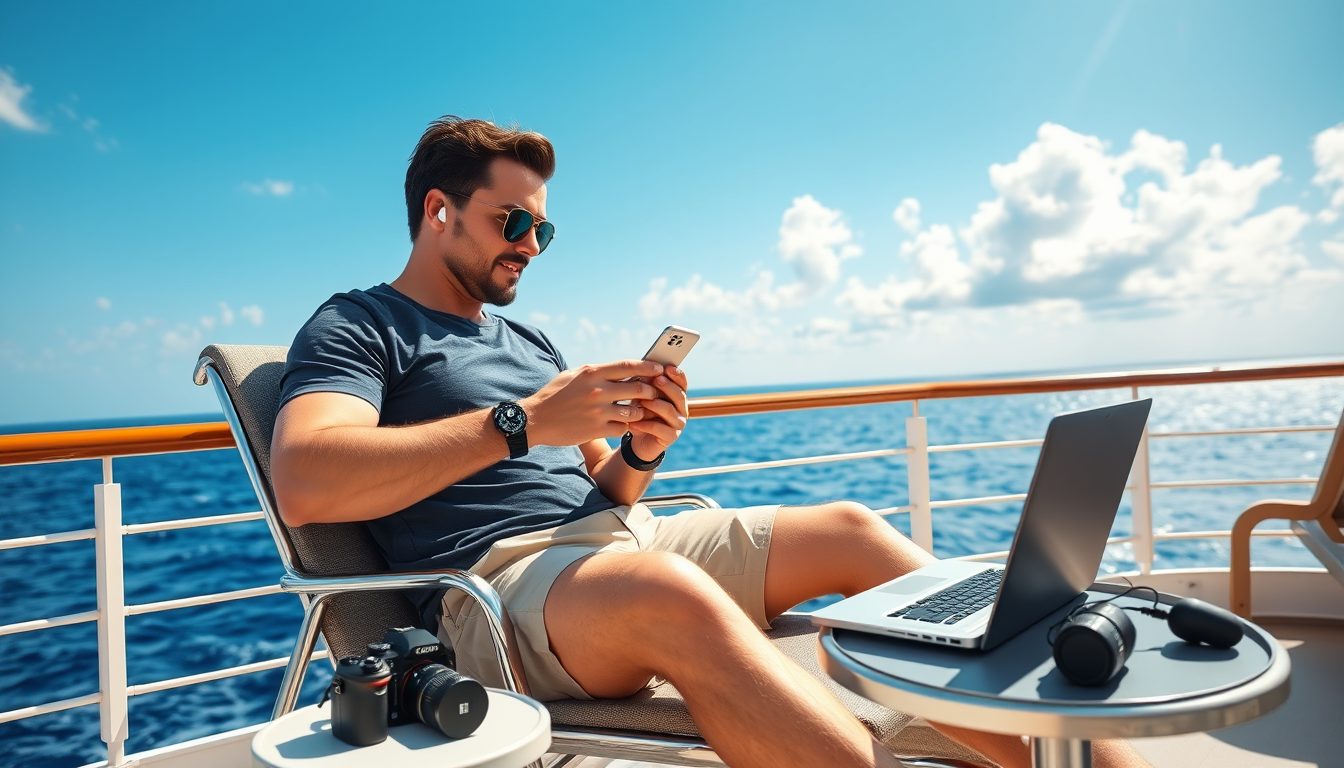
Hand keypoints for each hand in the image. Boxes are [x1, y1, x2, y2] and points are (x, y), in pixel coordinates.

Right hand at [522, 360, 664, 446]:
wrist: (536, 420)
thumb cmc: (555, 395)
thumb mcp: (574, 375)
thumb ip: (597, 372)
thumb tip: (621, 369)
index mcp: (592, 373)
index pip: (628, 366)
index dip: (648, 367)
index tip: (659, 369)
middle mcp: (597, 390)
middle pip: (638, 389)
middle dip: (651, 391)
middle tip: (654, 393)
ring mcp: (598, 412)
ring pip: (634, 412)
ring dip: (639, 412)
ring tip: (638, 411)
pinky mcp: (596, 429)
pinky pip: (623, 428)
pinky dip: (625, 427)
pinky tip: (622, 424)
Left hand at [626, 365, 688, 458]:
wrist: (639, 438)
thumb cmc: (642, 413)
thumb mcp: (642, 397)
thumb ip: (646, 386)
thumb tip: (643, 373)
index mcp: (677, 396)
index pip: (682, 383)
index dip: (677, 375)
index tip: (668, 367)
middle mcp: (682, 409)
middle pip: (679, 396)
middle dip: (668, 387)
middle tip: (657, 379)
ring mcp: (678, 424)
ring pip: (669, 411)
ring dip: (655, 404)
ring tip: (641, 401)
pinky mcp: (671, 437)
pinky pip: (659, 428)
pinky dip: (645, 424)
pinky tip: (633, 422)